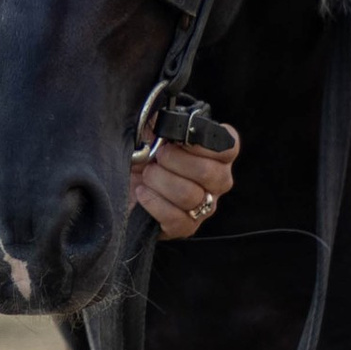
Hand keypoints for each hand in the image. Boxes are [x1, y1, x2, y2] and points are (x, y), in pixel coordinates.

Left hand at [130, 128, 238, 243]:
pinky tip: (143, 192)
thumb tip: (167, 123)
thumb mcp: (150, 131)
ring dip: (160, 181)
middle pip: (210, 173)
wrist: (121, 183)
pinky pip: (175, 218)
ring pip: (190, 195)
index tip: (181, 139)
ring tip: (147, 175)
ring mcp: (204, 207)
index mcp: (215, 154)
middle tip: (158, 157)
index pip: (229, 146)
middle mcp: (216, 182)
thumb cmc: (142, 155)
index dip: (204, 143)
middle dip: (175, 161)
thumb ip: (163, 122)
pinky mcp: (185, 227)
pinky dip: (153, 202)